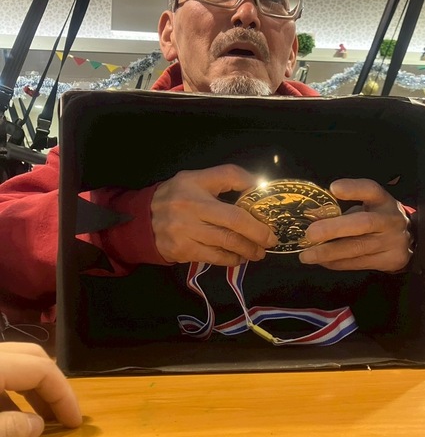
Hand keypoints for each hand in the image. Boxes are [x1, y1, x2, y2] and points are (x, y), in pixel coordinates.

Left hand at [0, 343, 81, 436]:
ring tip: (36, 420)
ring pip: (12, 363)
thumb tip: (36, 426)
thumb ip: (7, 431)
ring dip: (29, 388)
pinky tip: (5, 417)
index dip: (64, 396)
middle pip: (31, 357)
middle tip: (61, 416)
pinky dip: (7, 390)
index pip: (42, 369)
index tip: (74, 424)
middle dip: (52, 385)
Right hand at [151, 164, 277, 265]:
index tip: (268, 214)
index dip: (253, 197)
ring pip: (226, 243)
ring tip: (258, 252)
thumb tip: (257, 185)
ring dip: (247, 249)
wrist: (141, 220)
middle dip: (257, 233)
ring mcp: (185, 232)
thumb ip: (226, 178)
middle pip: (233, 222)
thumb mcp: (196, 179)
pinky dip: (231, 259)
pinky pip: (214, 257)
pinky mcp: (183, 250)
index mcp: (195, 186)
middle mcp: (190, 208)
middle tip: (270, 240)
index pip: (229, 181)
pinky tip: (239, 258)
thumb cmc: (176, 197)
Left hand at [299, 178, 412, 272]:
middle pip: (363, 223)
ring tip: (307, 255)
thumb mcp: (365, 208)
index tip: (333, 188)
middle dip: (334, 228)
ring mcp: (392, 242)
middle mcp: (390, 220)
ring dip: (329, 252)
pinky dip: (337, 263)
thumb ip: (342, 212)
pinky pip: (358, 263)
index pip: (371, 190)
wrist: (409, 242)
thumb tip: (312, 217)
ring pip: (358, 248)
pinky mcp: (390, 261)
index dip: (353, 189)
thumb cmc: (378, 220)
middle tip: (310, 234)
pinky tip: (322, 262)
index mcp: (383, 201)